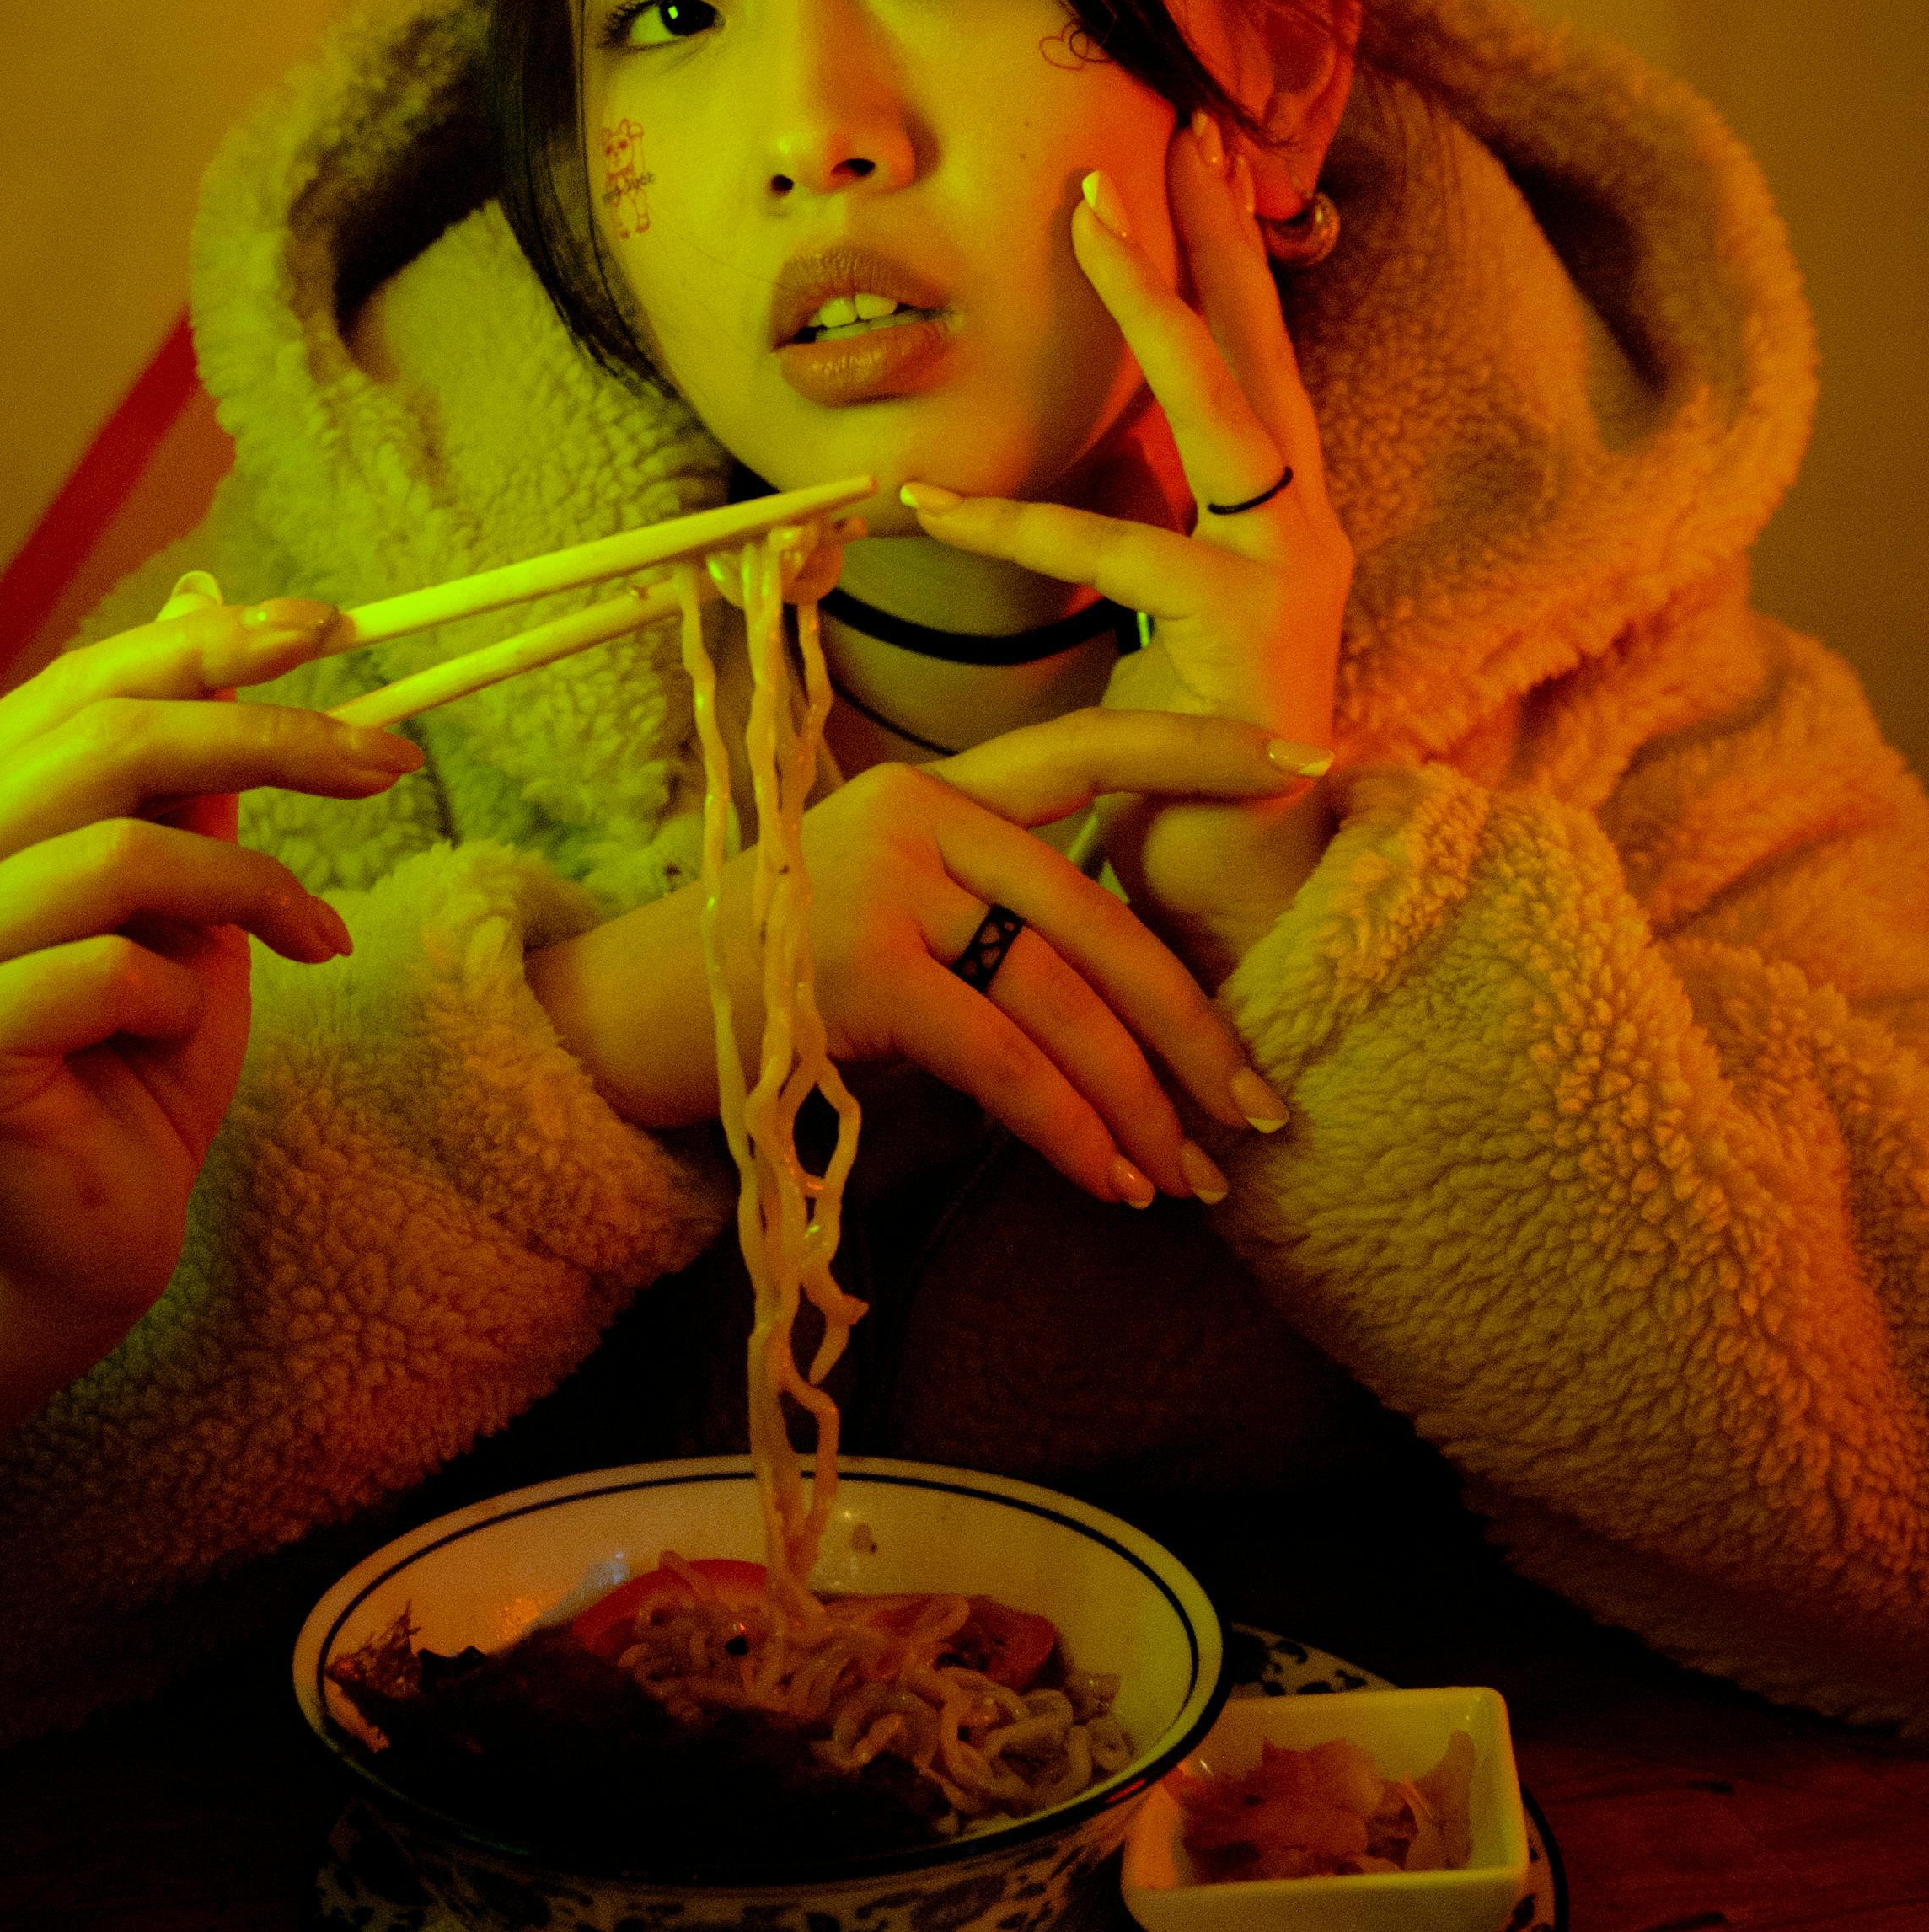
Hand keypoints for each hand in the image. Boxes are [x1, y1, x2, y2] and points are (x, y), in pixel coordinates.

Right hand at [0, 575, 426, 1346]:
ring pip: (116, 853)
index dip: (209, 645)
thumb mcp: (186, 896)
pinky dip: (177, 997)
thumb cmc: (140, 1060)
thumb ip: (188, 774)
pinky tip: (177, 1039)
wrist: (86, 1238)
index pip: (83, 685)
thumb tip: (207, 604)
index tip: (333, 629)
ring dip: (245, 892)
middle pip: (108, 744)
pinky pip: (105, 971)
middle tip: (389, 764)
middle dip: (268, 740)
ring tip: (309, 938)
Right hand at [531, 709, 1302, 1208]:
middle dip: (1190, 1030)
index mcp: (937, 786)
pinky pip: (1007, 1062)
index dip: (1198, 749)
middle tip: (1258, 1111)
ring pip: (1062, 1003)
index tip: (1306, 755)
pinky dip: (1070, 1133)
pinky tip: (1112, 1184)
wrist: (625, 1018)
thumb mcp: (889, 913)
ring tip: (1188, 1179)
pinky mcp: (864, 969)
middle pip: (1099, 921)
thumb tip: (1138, 1009)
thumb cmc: (777, 982)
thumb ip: (996, 920)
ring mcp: (887, 883)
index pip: (1091, 747)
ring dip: (1137, 1106)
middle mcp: (918, 812)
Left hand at [900, 114, 1353, 976]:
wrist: (1248, 894)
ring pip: (1216, 406)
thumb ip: (1144, 540)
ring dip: (1150, 303)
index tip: (1190, 165)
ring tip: (1090, 217)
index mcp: (1281, 525)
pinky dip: (1018, 522)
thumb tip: (1100, 459)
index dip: (1220, 265)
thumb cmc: (1189, 769)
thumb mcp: (1162, 630)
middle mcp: (1304, 530)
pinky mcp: (1247, 626)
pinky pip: (1116, 547)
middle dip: (1212, 235)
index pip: (1252, 369)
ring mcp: (1291, 571)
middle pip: (1257, 351)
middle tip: (1163, 132)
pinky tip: (931, 495)